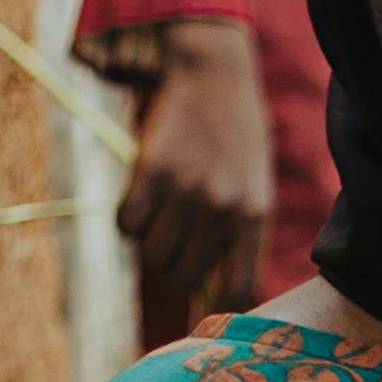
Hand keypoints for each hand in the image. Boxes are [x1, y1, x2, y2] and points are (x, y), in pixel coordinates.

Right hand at [118, 15, 276, 332]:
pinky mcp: (150, 171)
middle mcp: (221, 209)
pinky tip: (140, 200)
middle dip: (174, 266)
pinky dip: (128, 221)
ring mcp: (185, 191)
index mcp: (254, 216)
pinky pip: (127, 224)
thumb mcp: (254, 185)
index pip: (238, 290)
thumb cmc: (237, 136)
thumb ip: (240, 233)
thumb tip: (218, 290)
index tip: (204, 304)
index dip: (218, 306)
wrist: (214, 76)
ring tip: (160, 215)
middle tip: (174, 241)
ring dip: (150, 243)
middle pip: (183, 274)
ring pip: (152, 253)